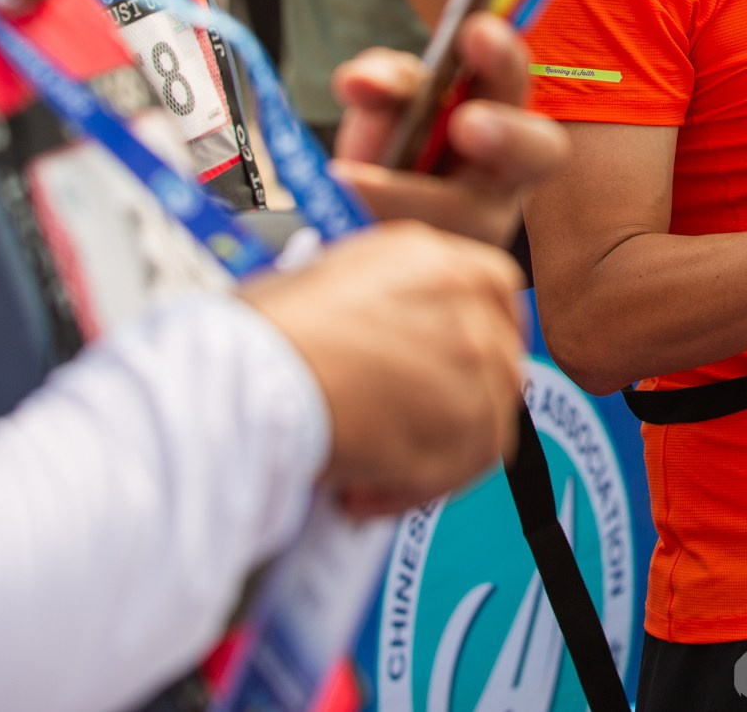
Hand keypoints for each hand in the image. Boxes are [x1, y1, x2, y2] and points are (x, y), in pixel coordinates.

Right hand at [241, 220, 528, 515]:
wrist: (251, 375)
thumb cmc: (263, 336)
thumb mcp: (330, 285)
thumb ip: (381, 308)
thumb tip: (387, 348)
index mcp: (430, 254)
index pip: (490, 292)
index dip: (471, 341)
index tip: (450, 373)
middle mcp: (464, 295)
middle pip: (495, 358)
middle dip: (449, 405)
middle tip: (398, 434)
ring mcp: (475, 354)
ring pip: (483, 416)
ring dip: (427, 454)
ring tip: (364, 472)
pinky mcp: (470, 415)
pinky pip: (467, 463)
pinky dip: (418, 488)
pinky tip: (363, 492)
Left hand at [327, 11, 566, 246]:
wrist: (356, 221)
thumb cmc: (392, 147)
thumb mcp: (386, 105)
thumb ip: (384, 83)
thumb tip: (362, 80)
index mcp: (498, 114)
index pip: (514, 82)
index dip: (502, 57)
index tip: (474, 30)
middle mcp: (504, 176)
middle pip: (538, 153)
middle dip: (508, 133)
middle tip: (469, 122)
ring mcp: (479, 230)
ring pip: (471, 217)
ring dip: (414, 196)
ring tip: (353, 181)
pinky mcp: (447, 269)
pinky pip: (425, 257)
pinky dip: (372, 228)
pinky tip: (340, 213)